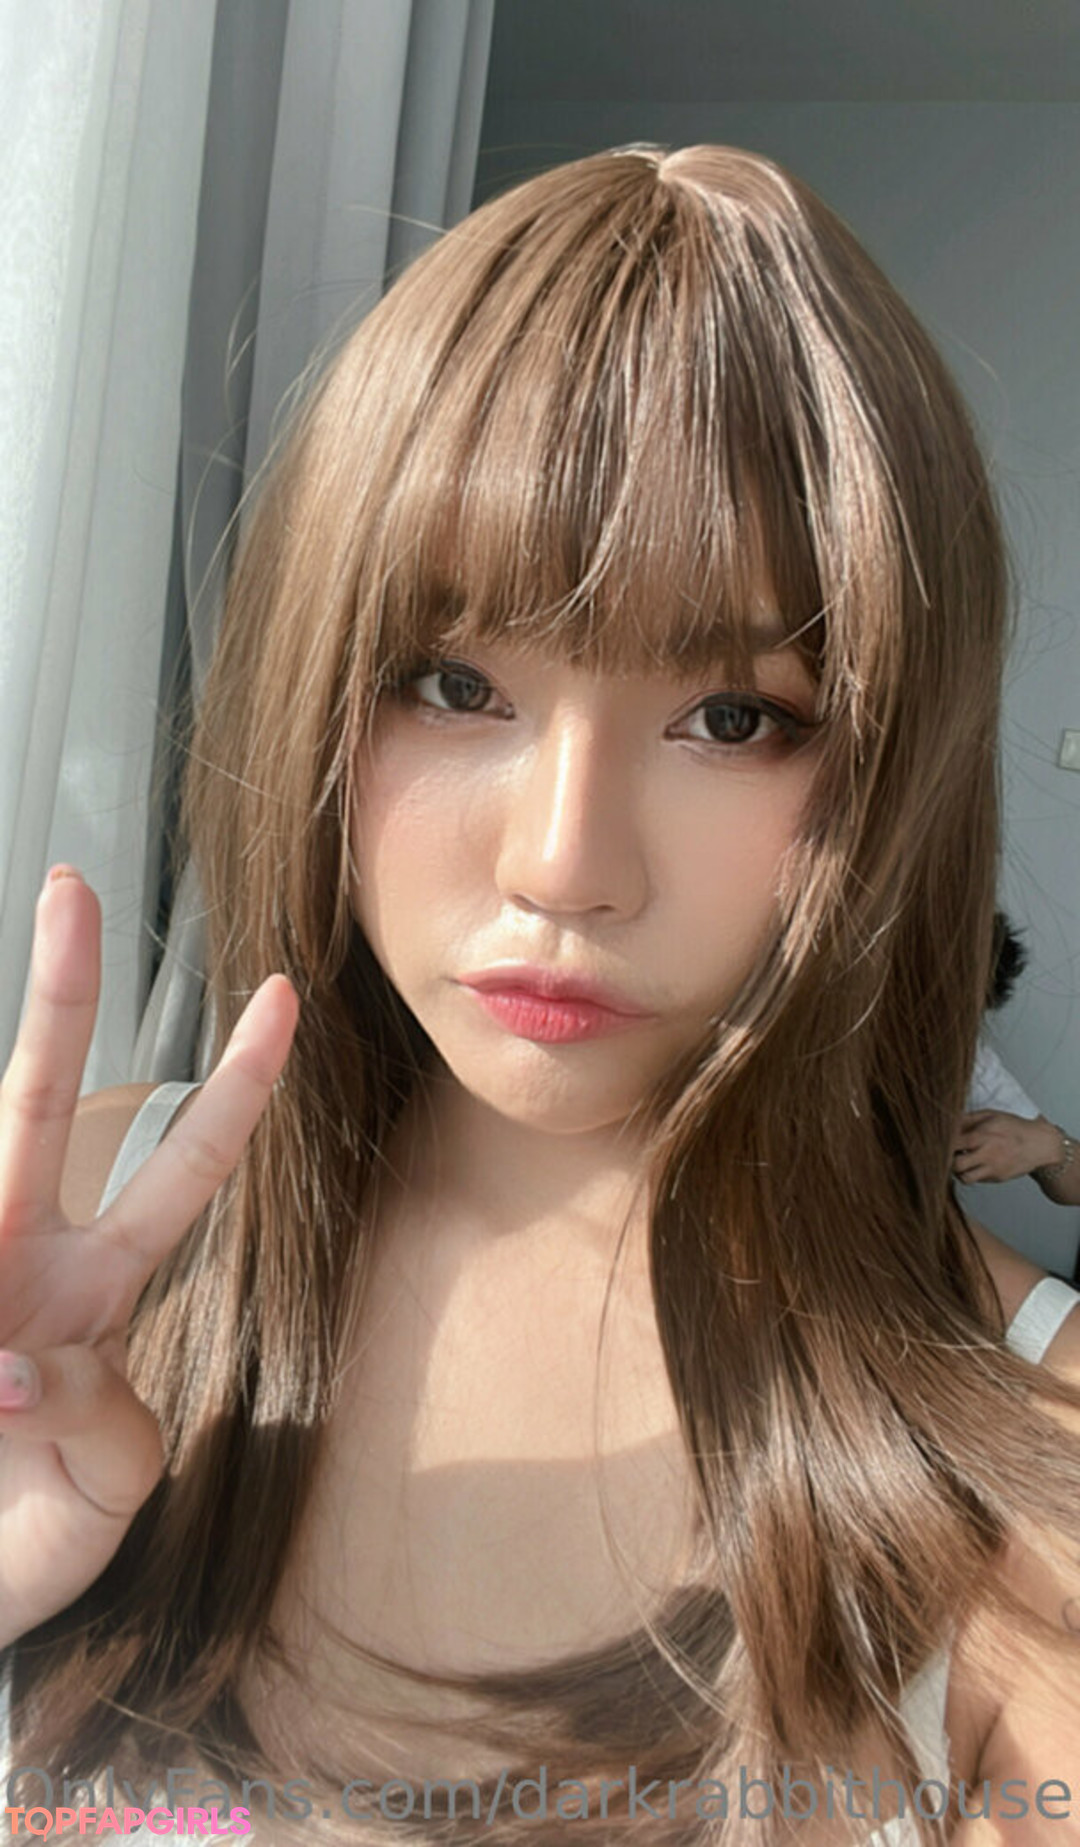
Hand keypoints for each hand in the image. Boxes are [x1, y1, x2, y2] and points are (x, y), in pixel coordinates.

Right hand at [0, 867, 297, 1647]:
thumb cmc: (21, 1547)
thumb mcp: (106, 1498)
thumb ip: (104, 1431)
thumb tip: (24, 1367)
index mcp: (91, 1291)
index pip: (180, 1166)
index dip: (237, 1086)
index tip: (283, 994)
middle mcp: (18, 1265)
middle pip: (39, 1102)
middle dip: (63, 994)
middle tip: (71, 888)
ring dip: (5, 1352)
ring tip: (9, 1416)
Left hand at [951, 1109, 1060, 1184]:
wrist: (1040, 1144)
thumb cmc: (1014, 1127)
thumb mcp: (991, 1115)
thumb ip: (967, 1119)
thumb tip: (946, 1121)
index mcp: (982, 1135)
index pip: (952, 1144)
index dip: (942, 1144)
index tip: (940, 1142)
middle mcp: (987, 1154)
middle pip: (955, 1165)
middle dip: (947, 1161)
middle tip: (948, 1154)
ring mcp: (993, 1168)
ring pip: (964, 1178)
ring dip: (958, 1171)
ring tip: (960, 1161)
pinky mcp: (998, 1178)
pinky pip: (977, 1180)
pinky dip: (972, 1173)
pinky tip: (975, 1163)